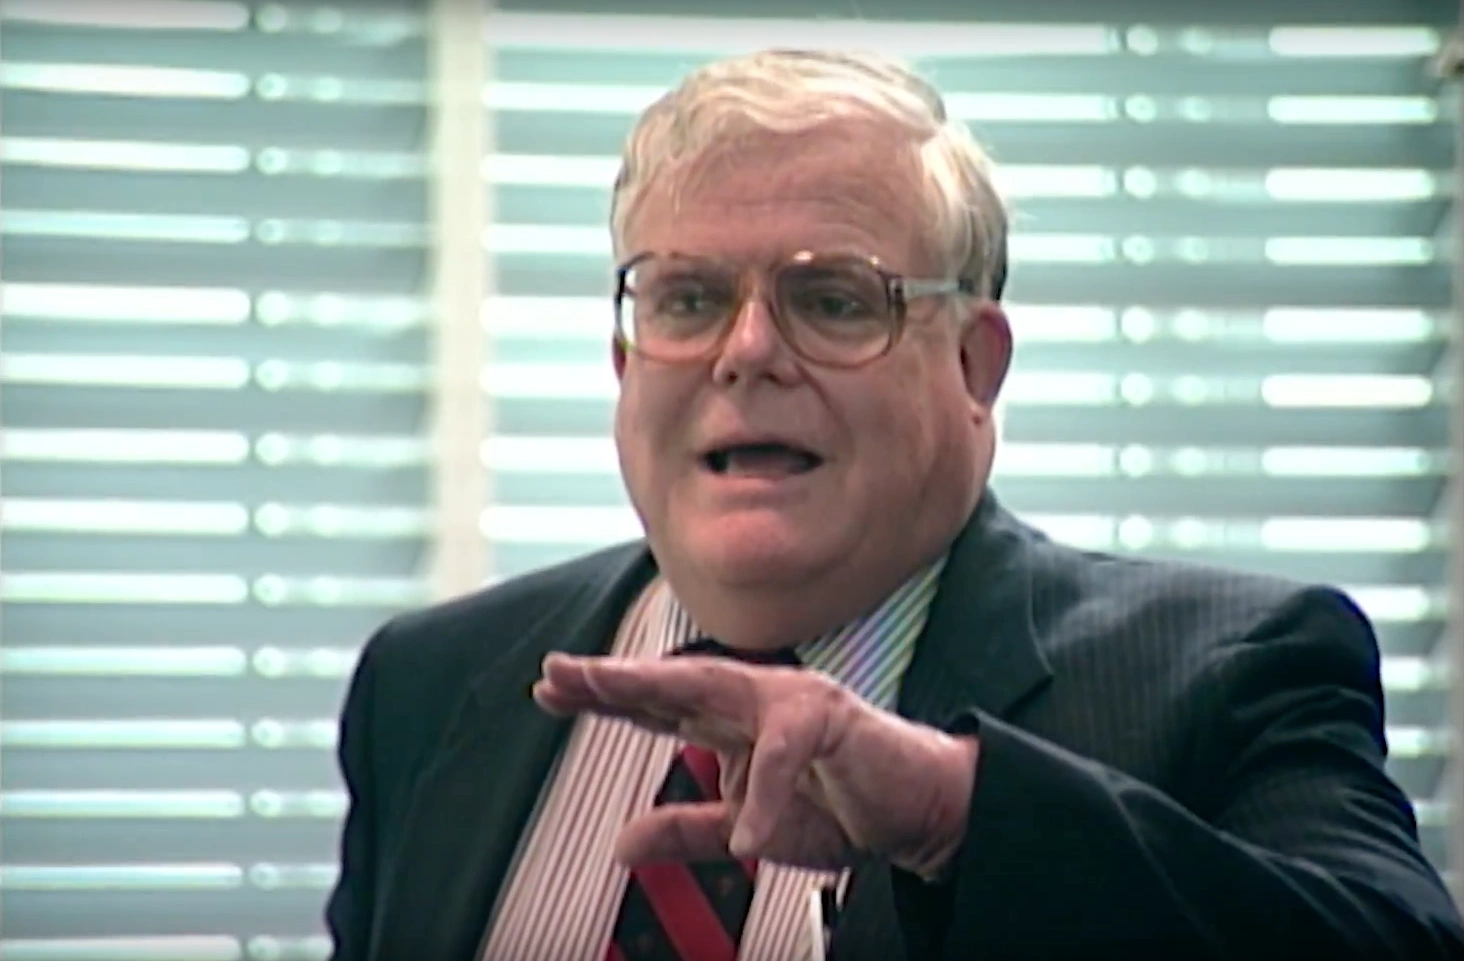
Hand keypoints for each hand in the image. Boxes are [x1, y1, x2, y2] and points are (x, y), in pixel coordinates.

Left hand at [532, 652, 979, 878]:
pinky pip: (787, 755)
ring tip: (602, 690)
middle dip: (613, 675)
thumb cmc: (835, 806)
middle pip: (673, 680)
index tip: (549, 688)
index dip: (605, 695)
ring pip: (716, 686)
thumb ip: (686, 828)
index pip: (659, 703)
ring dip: (658, 686)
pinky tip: (747, 836)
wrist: (917, 812)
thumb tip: (621, 844)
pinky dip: (767, 796)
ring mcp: (793, 701)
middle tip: (556, 670)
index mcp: (732, 721)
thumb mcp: (744, 826)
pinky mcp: (833, 722)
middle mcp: (756, 698)